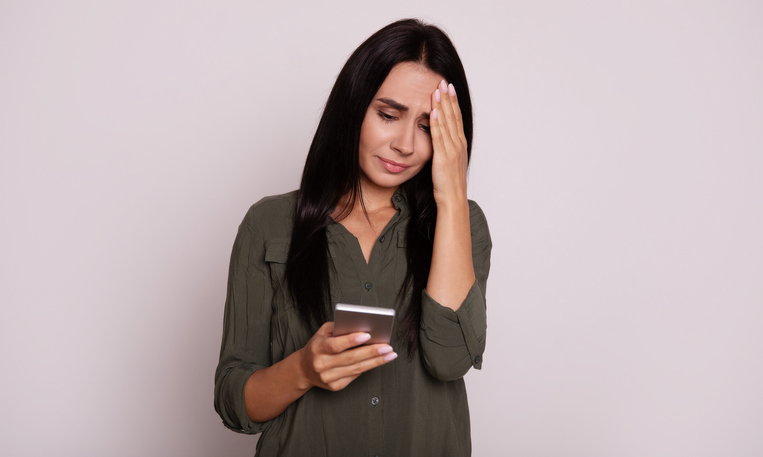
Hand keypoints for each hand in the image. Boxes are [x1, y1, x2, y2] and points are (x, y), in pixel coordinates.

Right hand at [299, 322, 396, 391]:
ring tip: (390, 354)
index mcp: (317, 348)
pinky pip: (355, 375)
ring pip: (356, 369)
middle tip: (387, 346)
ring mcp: (328, 378)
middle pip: (350, 358)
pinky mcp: (335, 386)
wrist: (304, 369)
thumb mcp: (323, 333)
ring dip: (376, 361)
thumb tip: (362, 327)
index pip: (335, 345)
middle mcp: (321, 364)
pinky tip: (378, 361)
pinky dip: (368, 367)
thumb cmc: (318, 346)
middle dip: (371, 352)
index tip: (367, 335)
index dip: (351, 340)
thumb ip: (339, 328)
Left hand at [430, 79, 468, 205]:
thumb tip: (439, 141)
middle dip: (448, 98)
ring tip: (438, 89)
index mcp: (460, 144)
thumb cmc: (449, 185)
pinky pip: (439, 136)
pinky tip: (435, 110)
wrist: (453, 199)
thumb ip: (445, 149)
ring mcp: (452, 150)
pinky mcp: (443, 157)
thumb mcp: (448, 163)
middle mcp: (458, 144)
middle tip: (444, 81)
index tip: (449, 88)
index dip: (453, 102)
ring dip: (443, 105)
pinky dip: (437, 122)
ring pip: (447, 122)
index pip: (456, 118)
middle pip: (453, 116)